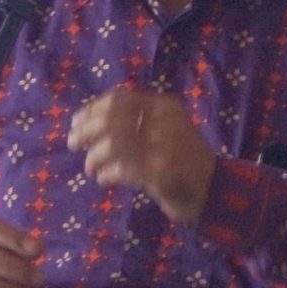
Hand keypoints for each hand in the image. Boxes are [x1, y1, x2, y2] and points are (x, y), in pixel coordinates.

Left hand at [68, 87, 216, 225]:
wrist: (214, 188)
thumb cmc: (181, 159)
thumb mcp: (163, 130)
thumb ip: (134, 122)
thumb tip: (85, 123)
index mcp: (164, 106)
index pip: (119, 99)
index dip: (91, 110)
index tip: (75, 123)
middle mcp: (165, 121)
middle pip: (112, 119)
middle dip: (86, 131)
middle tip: (72, 144)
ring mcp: (165, 147)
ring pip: (114, 143)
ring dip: (94, 156)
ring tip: (90, 168)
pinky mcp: (163, 173)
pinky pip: (123, 169)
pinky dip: (108, 174)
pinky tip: (104, 179)